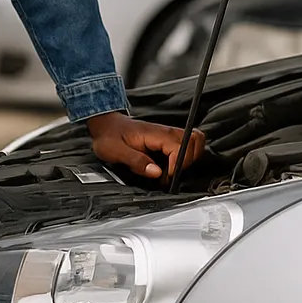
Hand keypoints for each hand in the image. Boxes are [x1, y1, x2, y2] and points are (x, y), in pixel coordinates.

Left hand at [86, 112, 205, 181]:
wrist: (106, 125)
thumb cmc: (109, 137)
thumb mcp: (116, 152)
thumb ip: (136, 162)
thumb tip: (156, 172)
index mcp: (155, 134)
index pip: (181, 147)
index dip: (176, 165)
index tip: (164, 176)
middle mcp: (166, 132)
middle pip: (195, 140)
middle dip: (188, 161)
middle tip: (171, 174)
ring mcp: (168, 134)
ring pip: (195, 141)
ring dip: (190, 158)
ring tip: (172, 171)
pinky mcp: (167, 139)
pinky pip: (186, 145)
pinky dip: (185, 157)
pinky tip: (169, 167)